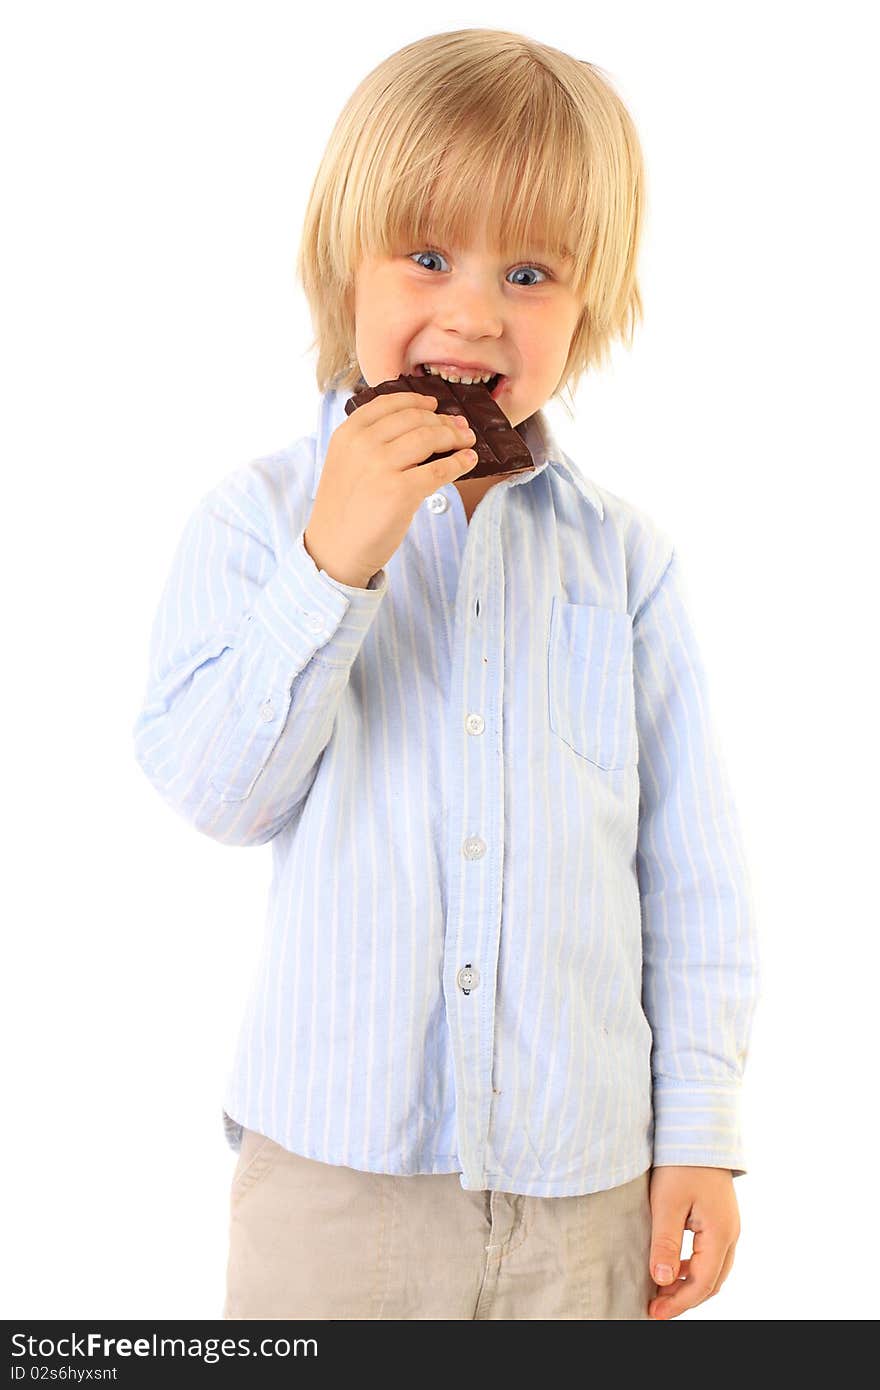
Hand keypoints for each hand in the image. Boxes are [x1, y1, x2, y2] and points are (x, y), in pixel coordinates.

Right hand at [303, 390, 478, 586]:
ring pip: (429, 438)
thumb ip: (369, 442)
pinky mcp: (401, 492)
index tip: (434, 405)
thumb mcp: (345, 464)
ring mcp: (382, 466)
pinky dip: (459, 463)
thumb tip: (418, 426)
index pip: (389, 403)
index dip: (417, 401)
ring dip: (454, 437)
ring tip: (467, 441)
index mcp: (348, 434)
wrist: (334, 550)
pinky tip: (468, 461)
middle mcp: (363, 445)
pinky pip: (439, 469)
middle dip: (442, 421)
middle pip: (414, 419)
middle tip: (459, 428)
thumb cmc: (344, 510)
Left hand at [647, 1166, 740, 1318]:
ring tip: (660, 1290)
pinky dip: (693, 1267)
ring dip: (689, 1284)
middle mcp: (730, 1233)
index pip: (701, 1284)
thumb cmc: (681, 1163)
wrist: (698, 1129)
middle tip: (656, 1308)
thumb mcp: (667, 1203)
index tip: (653, 1313)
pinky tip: (672, 1265)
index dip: (677, 1303)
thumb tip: (662, 1282)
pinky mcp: (720, 1217)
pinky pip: (711, 1254)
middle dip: (684, 1299)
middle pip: (711, 1282)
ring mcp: (728, 1225)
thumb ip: (665, 1243)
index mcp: (720, 1234)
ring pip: (713, 1269)